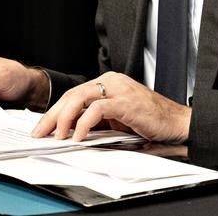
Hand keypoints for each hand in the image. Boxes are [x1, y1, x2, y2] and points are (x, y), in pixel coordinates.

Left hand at [31, 72, 190, 143]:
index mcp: (108, 84)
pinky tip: (78, 135)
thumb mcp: (117, 120)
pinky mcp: (126, 102)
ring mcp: (119, 90)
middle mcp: (112, 82)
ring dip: (64, 118)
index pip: (74, 94)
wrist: (176, 123)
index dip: (55, 111)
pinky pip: (98, 109)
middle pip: (73, 95)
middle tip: (40, 132)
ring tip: (57, 135)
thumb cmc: (150, 121)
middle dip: (53, 115)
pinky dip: (84, 122)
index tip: (42, 127)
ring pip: (81, 98)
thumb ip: (97, 121)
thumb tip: (71, 132)